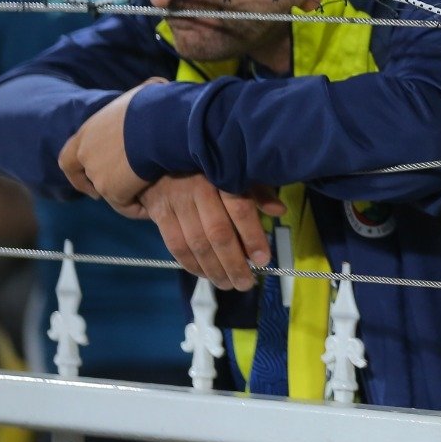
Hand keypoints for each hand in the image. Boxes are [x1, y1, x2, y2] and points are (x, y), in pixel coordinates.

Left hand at [59, 80, 167, 211]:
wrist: (159, 125)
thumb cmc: (155, 106)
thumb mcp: (143, 93)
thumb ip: (141, 97)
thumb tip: (159, 85)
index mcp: (87, 132)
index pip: (69, 156)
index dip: (77, 169)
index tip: (88, 175)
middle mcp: (86, 154)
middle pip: (87, 178)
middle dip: (99, 187)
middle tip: (116, 193)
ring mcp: (97, 174)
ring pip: (110, 192)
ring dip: (125, 195)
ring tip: (147, 196)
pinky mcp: (113, 191)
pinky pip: (126, 205)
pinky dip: (138, 208)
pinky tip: (153, 206)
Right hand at [136, 174, 284, 290]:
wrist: (161, 156)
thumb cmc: (208, 166)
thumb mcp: (235, 170)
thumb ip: (257, 191)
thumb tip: (280, 211)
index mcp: (222, 175)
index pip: (240, 209)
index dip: (252, 236)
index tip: (264, 259)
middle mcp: (199, 188)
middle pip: (218, 232)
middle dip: (234, 262)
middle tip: (246, 283)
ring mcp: (177, 201)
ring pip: (197, 243)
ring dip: (214, 269)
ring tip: (229, 284)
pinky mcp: (160, 213)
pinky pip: (176, 245)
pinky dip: (192, 265)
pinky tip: (205, 275)